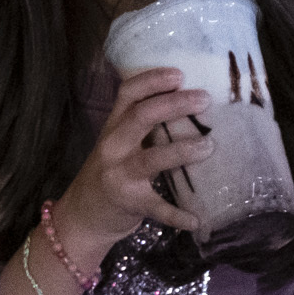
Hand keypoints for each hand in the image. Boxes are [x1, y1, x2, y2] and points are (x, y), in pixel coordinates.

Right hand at [51, 67, 215, 276]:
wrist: (84, 216)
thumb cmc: (112, 173)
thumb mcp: (119, 143)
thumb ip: (144, 127)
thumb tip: (192, 105)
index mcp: (114, 127)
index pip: (128, 94)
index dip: (152, 80)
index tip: (180, 74)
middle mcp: (113, 146)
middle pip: (141, 117)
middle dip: (175, 105)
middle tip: (204, 100)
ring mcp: (119, 175)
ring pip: (150, 159)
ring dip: (182, 151)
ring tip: (210, 146)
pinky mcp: (128, 203)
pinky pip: (156, 207)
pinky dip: (177, 215)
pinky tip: (197, 220)